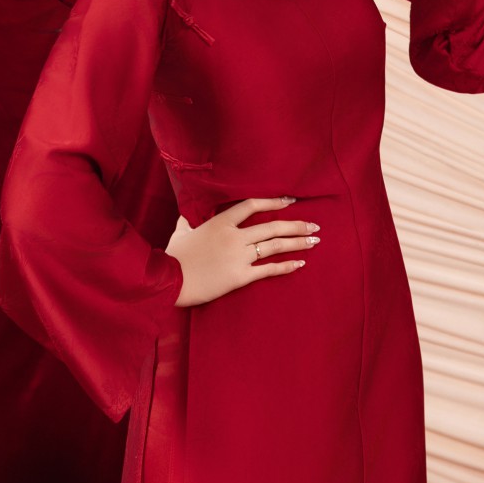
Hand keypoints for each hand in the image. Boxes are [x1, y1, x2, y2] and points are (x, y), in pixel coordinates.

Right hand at [166, 198, 317, 306]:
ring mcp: (239, 256)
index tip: (291, 201)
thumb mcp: (180, 232)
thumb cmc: (173, 256)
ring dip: (298, 242)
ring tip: (314, 241)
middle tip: (315, 226)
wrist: (168, 281)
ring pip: (275, 245)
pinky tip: (300, 264)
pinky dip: (286, 266)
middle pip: (272, 226)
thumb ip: (188, 222)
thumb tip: (187, 217)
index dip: (273, 201)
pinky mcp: (240, 276)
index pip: (252, 205)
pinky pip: (268, 269)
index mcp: (220, 223)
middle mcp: (234, 237)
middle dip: (297, 225)